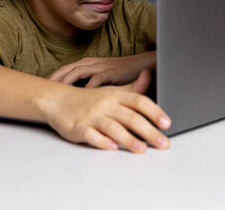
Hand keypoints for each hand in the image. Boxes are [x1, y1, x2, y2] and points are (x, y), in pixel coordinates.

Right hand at [45, 70, 170, 152]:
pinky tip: (112, 148)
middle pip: (130, 117)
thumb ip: (133, 88)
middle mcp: (105, 105)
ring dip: (128, 139)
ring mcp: (92, 116)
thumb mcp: (112, 90)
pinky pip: (91, 135)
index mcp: (116, 95)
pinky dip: (102, 141)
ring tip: (141, 149)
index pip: (139, 101)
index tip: (167, 124)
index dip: (154, 112)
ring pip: (113, 127)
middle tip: (163, 143)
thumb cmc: (89, 98)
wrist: (57, 100)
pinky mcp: (79, 127)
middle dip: (149, 131)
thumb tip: (149, 75)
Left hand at [49, 52, 154, 87]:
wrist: (144, 65)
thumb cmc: (123, 73)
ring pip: (76, 73)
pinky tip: (79, 98)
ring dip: (65, 83)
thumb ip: (91, 82)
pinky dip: (86, 89)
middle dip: (53, 80)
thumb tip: (77, 94)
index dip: (53, 78)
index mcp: (88, 63)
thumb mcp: (104, 77)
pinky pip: (95, 80)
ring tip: (54, 95)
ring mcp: (100, 66)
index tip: (42, 88)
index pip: (66, 69)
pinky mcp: (111, 72)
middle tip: (41, 92)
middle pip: (66, 70)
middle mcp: (91, 62)